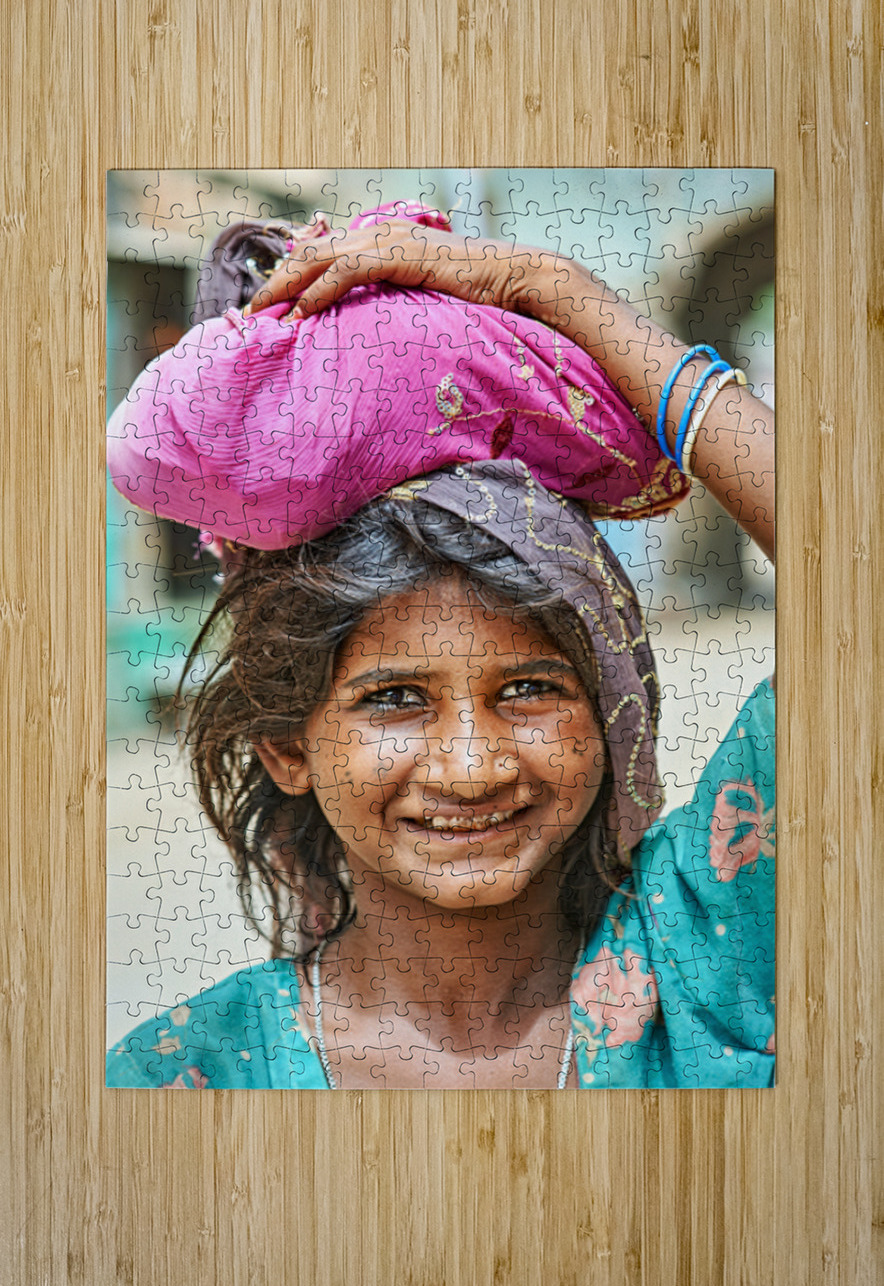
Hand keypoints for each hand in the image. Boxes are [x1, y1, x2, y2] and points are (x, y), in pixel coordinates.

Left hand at [243, 219, 557, 319]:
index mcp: (382, 241)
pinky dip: (318, 292)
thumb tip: (373, 337)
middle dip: (277, 282)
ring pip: (319, 258)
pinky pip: (346, 272)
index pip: (324, 255)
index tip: (269, 310)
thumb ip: (394, 306)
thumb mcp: (423, 301)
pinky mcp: (399, 254)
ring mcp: (388, 240)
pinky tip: (300, 314)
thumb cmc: (478, 297)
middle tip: (250, 314)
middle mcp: (379, 234)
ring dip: (286, 287)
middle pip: (310, 252)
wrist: (515, 278)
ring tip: (262, 315)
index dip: (292, 280)